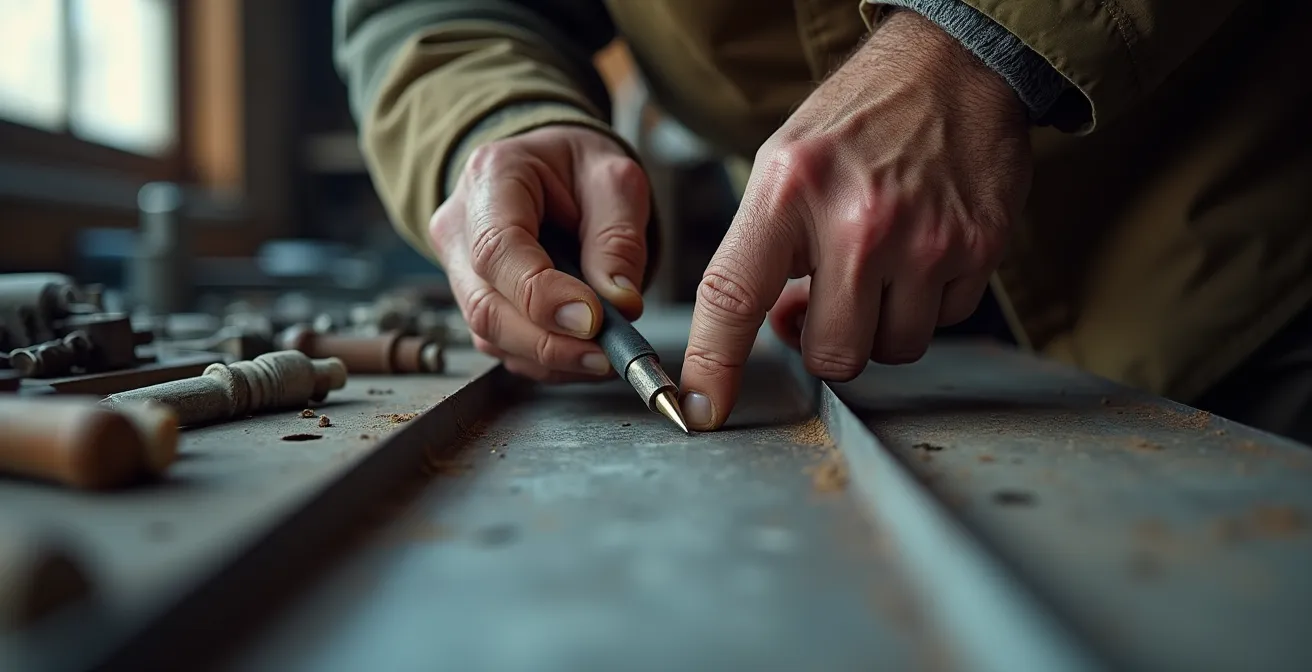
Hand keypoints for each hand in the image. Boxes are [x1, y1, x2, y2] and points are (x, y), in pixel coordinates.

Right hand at [430, 126, 650, 381]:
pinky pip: (502, 345)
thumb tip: (621, 304)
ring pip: (490, 334)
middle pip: (485, 305)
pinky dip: (546, 359)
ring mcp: (459, 268)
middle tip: (605, 354)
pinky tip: (583, 352)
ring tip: (604, 354)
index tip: (592, 320)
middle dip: (548, 342)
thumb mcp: (615, 182)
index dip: (542, 295)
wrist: (551, 170)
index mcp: (492, 177)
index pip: (498, 249)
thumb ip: (619, 240)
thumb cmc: (578, 169)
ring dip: (551, 357)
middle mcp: (460, 226)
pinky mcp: (475, 300)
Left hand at [679, 10, 1031, 429]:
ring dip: (879, 324)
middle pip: (832, 353)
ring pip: (892, 348)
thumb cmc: (859, 120)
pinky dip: (927, 302)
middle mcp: (857, 221)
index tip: (697, 410)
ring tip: (877, 265)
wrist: (954, 67)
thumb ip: (766, 250)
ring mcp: (924, 240)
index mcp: (788, 192)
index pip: (732, 298)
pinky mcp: (977, 249)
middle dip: (825, 340)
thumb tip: (777, 326)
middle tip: (825, 295)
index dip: (711, 365)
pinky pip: (943, 322)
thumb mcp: (784, 164)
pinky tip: (920, 251)